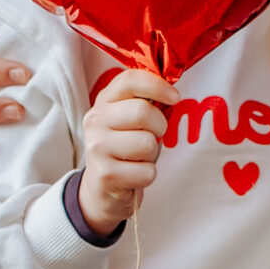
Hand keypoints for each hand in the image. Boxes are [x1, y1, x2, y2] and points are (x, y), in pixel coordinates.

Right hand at [79, 69, 178, 232]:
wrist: (102, 188)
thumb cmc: (125, 148)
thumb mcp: (130, 119)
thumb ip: (145, 101)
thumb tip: (172, 93)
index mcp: (103, 102)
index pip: (130, 80)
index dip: (158, 85)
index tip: (175, 97)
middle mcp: (95, 121)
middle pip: (142, 112)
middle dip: (159, 126)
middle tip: (153, 136)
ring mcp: (97, 148)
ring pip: (147, 143)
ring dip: (152, 154)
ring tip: (139, 157)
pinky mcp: (106, 175)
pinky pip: (147, 171)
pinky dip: (148, 175)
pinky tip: (134, 174)